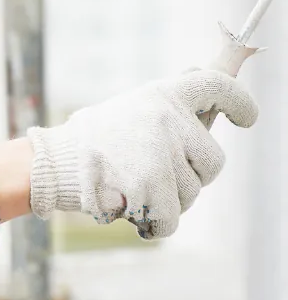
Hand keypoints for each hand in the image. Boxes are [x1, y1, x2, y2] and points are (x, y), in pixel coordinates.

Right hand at [27, 70, 258, 238]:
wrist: (51, 164)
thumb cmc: (94, 139)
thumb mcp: (133, 108)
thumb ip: (173, 103)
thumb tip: (214, 75)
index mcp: (162, 95)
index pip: (217, 86)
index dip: (240, 102)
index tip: (247, 119)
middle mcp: (166, 119)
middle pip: (213, 162)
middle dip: (191, 176)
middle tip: (154, 172)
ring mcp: (159, 154)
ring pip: (192, 194)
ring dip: (167, 200)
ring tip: (130, 185)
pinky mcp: (148, 188)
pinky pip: (172, 219)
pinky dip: (156, 224)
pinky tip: (131, 211)